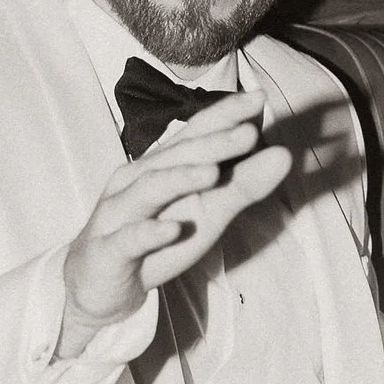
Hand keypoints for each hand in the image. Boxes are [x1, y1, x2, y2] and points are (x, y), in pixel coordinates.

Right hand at [57, 101, 293, 349]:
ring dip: (182, 178)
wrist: (100, 286)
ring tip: (214, 173)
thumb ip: (243, 185)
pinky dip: (150, 232)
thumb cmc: (155, 240)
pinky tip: (172, 230)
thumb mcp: (207, 214)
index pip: (195, 133)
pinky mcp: (110, 249)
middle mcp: (137, 180)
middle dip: (212, 143)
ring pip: (150, 188)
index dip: (224, 115)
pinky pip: (129, 238)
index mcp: (162, 166)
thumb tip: (284, 154)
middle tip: (248, 133)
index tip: (259, 98)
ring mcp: (120, 213)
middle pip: (176, 156)